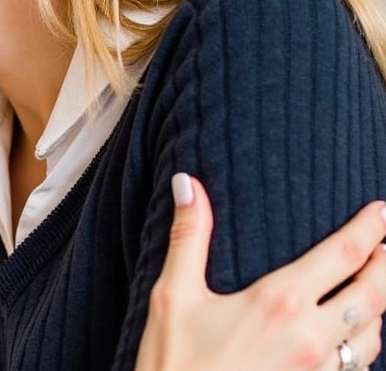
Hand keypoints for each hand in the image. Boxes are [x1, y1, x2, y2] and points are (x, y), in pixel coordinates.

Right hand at [136, 173, 385, 370]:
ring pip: (373, 333)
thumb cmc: (174, 362)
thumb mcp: (172, 296)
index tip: (381, 210)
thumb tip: (187, 183)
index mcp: (279, 302)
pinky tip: (356, 338)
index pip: (344, 255)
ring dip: (380, 305)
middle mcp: (310, 336)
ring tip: (377, 287)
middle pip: (374, 293)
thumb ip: (189, 237)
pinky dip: (366, 345)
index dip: (369, 229)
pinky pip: (358, 367)